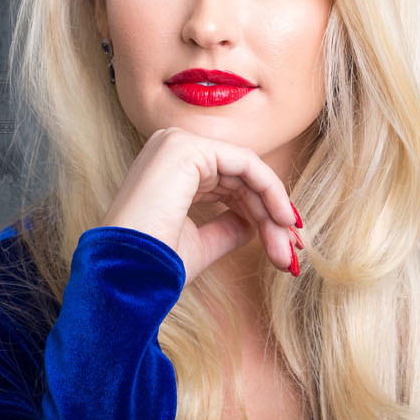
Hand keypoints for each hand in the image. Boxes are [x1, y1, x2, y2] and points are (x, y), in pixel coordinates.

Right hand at [97, 127, 302, 282]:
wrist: (127, 275)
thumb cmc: (155, 265)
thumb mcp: (200, 242)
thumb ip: (227, 226)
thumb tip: (256, 224)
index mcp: (169, 169)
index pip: (228, 183)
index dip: (259, 213)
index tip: (283, 246)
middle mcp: (170, 149)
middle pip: (240, 178)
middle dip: (270, 216)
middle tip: (291, 252)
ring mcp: (176, 143)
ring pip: (247, 171)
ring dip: (273, 210)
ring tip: (287, 247)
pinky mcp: (187, 147)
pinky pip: (245, 163)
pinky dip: (269, 190)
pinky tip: (283, 219)